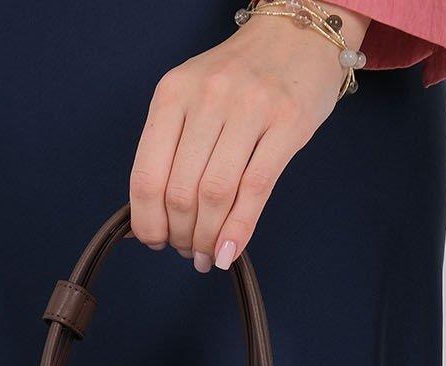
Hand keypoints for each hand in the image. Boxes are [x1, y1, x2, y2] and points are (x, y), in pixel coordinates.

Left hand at [130, 10, 368, 270]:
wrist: (297, 32)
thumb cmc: (241, 76)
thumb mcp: (193, 97)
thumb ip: (171, 146)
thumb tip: (151, 216)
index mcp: (173, 93)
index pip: (147, 175)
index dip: (147, 222)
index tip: (154, 241)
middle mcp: (207, 97)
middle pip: (180, 192)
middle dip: (180, 235)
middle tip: (187, 250)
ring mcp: (250, 107)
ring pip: (215, 194)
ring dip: (207, 238)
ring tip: (207, 253)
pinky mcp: (287, 123)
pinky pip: (255, 189)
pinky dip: (238, 230)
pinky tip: (229, 251)